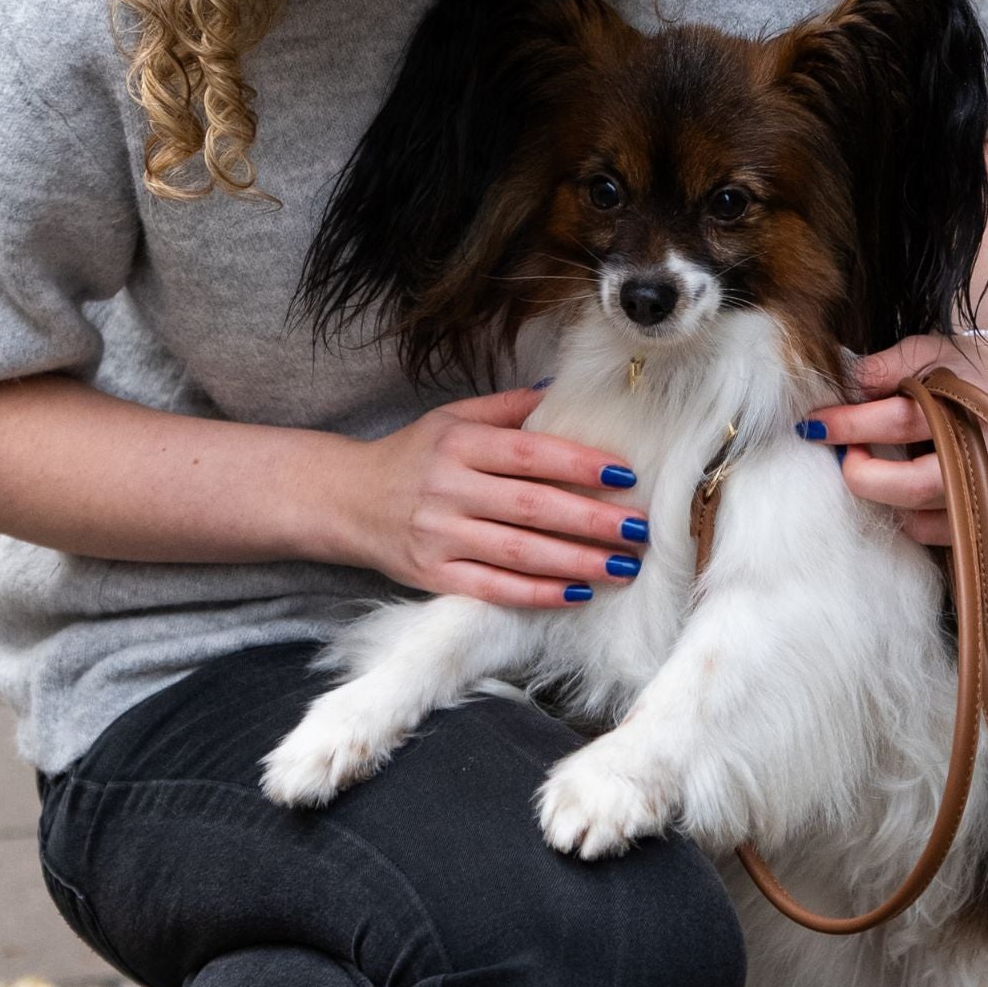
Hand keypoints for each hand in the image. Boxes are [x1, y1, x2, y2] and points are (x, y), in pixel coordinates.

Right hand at [351, 387, 647, 607]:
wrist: (347, 500)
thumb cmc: (415, 455)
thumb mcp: (454, 418)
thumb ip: (510, 408)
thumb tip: (567, 392)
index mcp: (459, 444)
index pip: (528, 453)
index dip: (578, 463)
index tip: (625, 475)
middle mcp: (449, 489)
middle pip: (532, 507)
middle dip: (592, 520)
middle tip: (640, 528)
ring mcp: (440, 536)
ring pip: (519, 553)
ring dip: (576, 561)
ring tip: (623, 566)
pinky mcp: (433, 576)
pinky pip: (492, 589)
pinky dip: (536, 594)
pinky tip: (576, 593)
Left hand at [805, 334, 987, 541]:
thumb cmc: (966, 370)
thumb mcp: (925, 351)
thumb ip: (883, 367)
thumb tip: (843, 388)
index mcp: (975, 404)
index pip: (900, 421)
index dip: (849, 425)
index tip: (813, 425)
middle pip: (911, 486)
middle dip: (862, 475)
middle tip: (843, 455)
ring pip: (920, 517)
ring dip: (883, 495)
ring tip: (875, 464)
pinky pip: (937, 532)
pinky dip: (908, 513)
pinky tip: (902, 484)